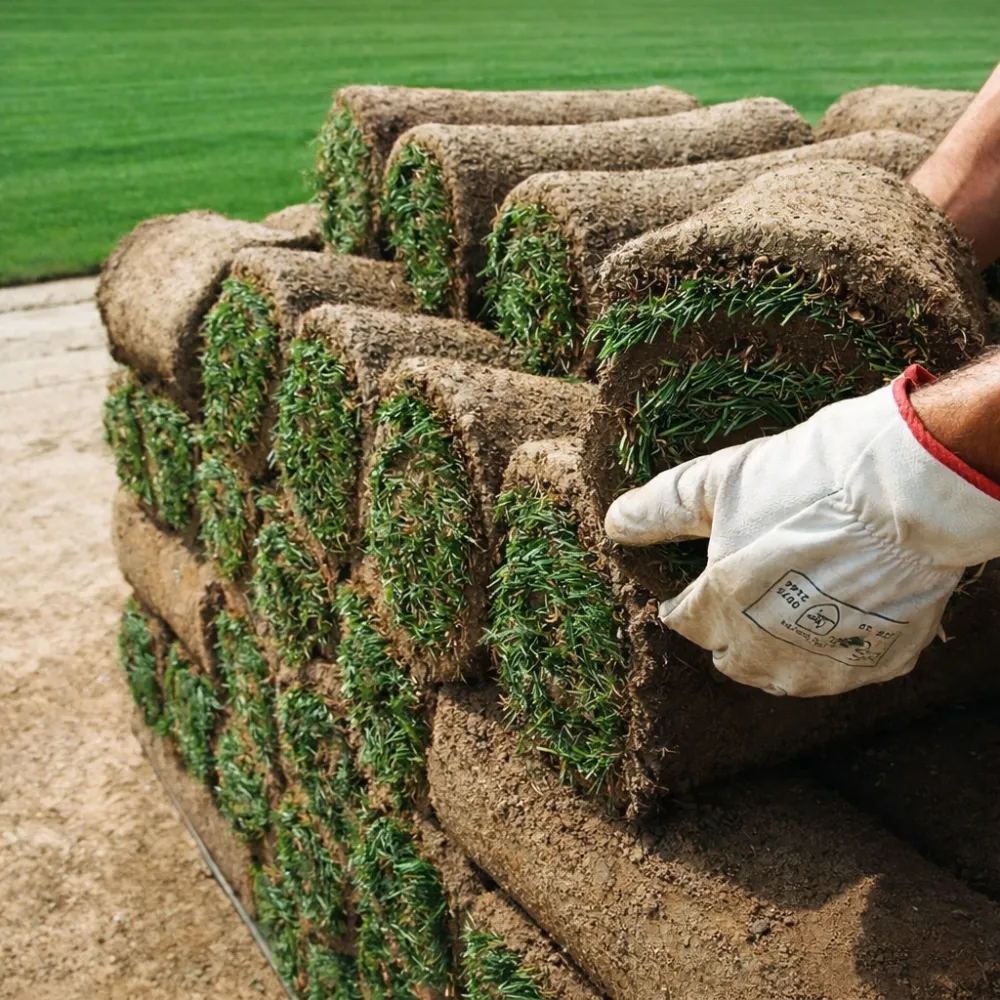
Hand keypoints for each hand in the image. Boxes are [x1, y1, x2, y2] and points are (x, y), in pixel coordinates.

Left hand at [605, 365, 999, 696]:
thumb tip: (613, 524)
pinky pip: (842, 666)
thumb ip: (660, 508)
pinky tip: (843, 609)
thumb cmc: (807, 480)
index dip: (681, 600)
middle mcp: (766, 652)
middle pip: (728, 657)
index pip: (680, 620)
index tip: (689, 587)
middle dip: (725, 629)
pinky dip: (836, 646)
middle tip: (743, 591)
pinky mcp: (879, 664)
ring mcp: (826, 665)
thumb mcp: (720, 482)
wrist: (909, 491)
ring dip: (775, 649)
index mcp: (720, 608)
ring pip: (782, 674)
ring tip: (789, 607)